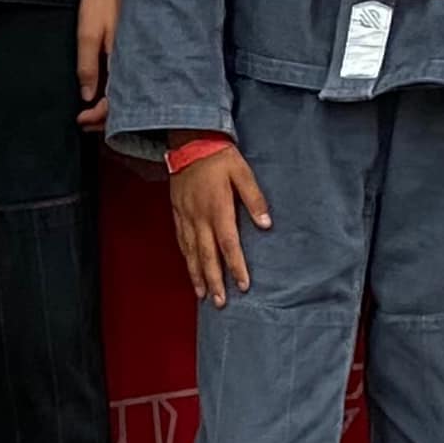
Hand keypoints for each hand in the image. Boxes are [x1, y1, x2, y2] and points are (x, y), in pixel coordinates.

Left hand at [76, 0, 126, 130]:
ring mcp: (141, 55)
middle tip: (85, 121)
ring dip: (113, 105)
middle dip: (106, 118)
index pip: (116, 104)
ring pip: (131, 92)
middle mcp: (138, 63)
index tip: (81, 120)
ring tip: (92, 109)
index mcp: (126, 62)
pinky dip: (120, 89)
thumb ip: (87, 65)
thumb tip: (86, 96)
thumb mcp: (88, 31)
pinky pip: (132, 77)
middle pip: (126, 103)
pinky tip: (107, 89)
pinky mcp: (139, 48)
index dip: (98, 117)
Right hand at [169, 134, 270, 308]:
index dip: (235, 267)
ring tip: (201, 294)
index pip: (228, 245)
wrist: (188, 140)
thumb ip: (254, 198)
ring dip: (197, 274)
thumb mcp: (242, 172)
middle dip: (213, 280)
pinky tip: (190, 267)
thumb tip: (266, 223)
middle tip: (219, 302)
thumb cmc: (219, 156)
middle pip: (206, 255)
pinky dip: (185, 257)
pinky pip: (181, 240)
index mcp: (218, 208)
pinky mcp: (177, 211)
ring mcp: (186, 215)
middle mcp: (199, 217)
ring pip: (190, 251)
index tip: (243, 286)